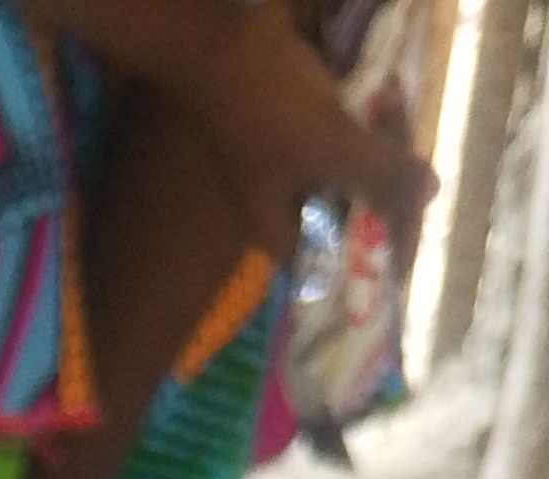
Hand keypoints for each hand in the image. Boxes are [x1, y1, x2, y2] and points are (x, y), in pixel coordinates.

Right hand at [190, 3, 434, 266]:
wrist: (218, 40)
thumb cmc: (264, 101)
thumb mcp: (328, 142)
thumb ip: (378, 173)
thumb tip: (430, 194)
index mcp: (283, 233)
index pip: (342, 268)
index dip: (381, 256)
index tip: (417, 232)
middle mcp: (286, 211)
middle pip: (352, 222)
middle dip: (390, 191)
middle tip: (416, 166)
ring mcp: (291, 173)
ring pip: (352, 180)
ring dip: (382, 152)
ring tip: (398, 113)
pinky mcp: (297, 137)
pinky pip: (343, 145)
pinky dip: (366, 127)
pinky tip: (384, 100)